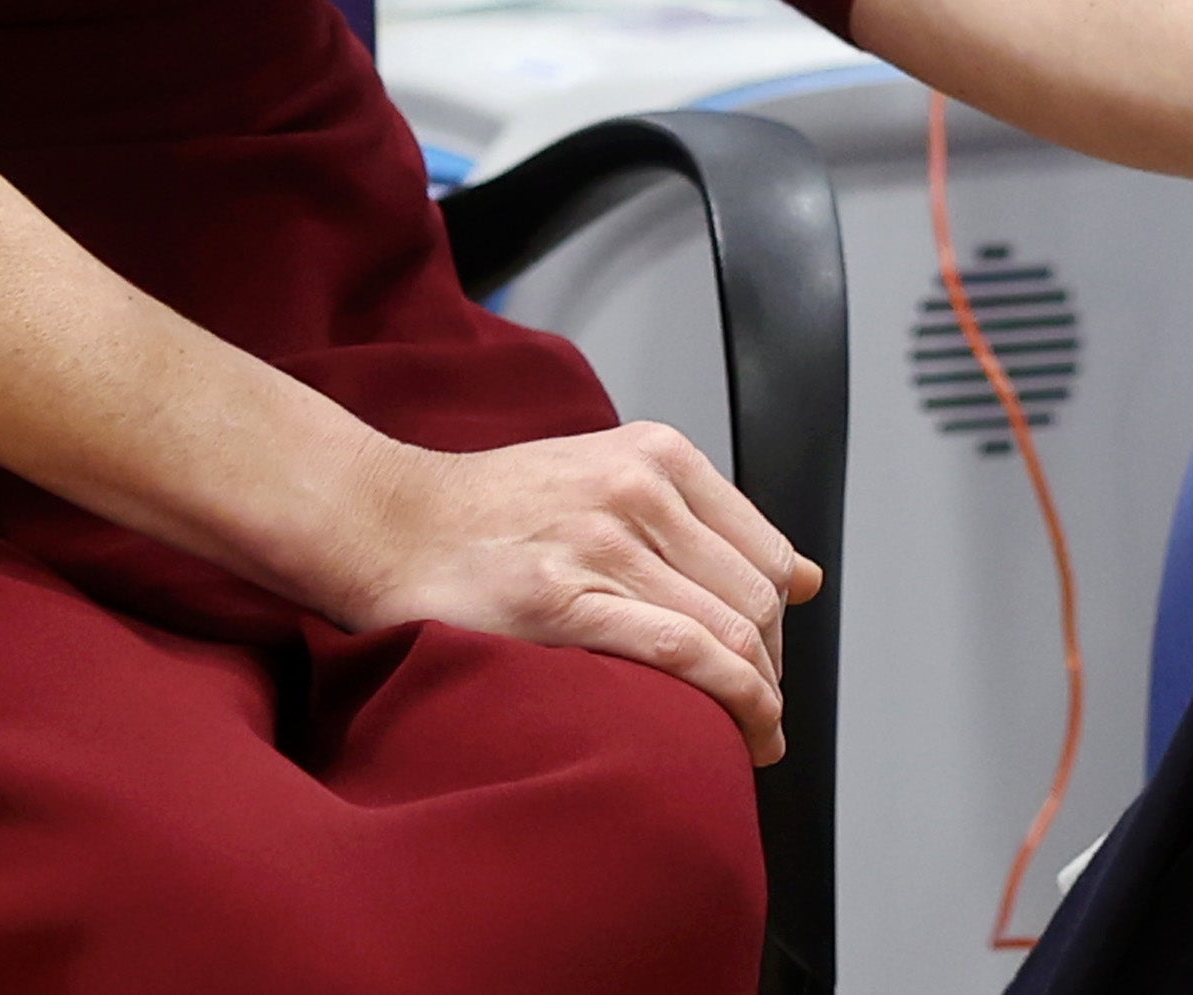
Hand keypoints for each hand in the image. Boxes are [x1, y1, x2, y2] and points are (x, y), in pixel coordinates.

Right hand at [321, 420, 820, 756]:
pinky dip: (728, 698)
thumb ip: (704, 522)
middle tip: (761, 716)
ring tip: (756, 737)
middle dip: (771, 668)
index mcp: (660, 456)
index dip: (780, 622)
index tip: (771, 665)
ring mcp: (605, 544)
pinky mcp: (565, 601)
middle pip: (755, 598)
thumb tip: (804, 579)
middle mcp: (642, 491)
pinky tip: (737, 731)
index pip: (765, 552)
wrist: (387, 522)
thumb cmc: (492, 513)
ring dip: (758, 697)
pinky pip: (681, 653)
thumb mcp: (610, 477)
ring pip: (729, 630)